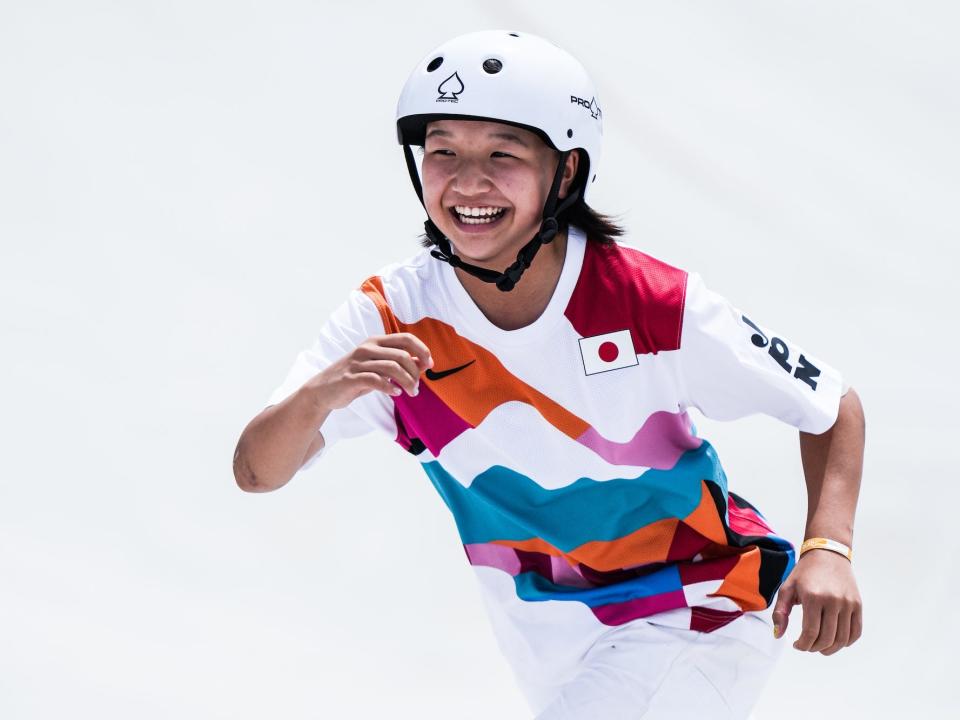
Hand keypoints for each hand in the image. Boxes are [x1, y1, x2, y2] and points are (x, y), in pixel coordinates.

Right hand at [305, 332, 432, 409]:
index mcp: (375, 342)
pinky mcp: (352, 377)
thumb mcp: (377, 368)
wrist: (323, 390)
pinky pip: (376, 380)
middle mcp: (367, 348)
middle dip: (415, 373)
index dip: (422, 350)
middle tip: (417, 388)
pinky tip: (396, 393)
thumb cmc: (354, 378)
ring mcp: (358, 362)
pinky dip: (390, 387)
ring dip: (407, 382)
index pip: (406, 338)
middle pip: (402, 355)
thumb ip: (397, 363)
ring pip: (392, 367)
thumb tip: (422, 363)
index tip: (429, 365)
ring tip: (411, 393)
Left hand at [771, 549, 862, 654]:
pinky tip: (836, 642)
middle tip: (807, 646)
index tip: (797, 645)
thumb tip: (778, 635)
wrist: (827, 554)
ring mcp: (848, 603)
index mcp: (813, 596)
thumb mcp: (786, 588)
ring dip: (830, 649)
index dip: (803, 645)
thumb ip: (780, 612)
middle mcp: (833, 600)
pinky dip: (846, 642)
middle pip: (827, 638)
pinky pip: (856, 631)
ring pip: (842, 639)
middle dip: (814, 648)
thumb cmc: (804, 572)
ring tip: (820, 647)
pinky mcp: (857, 604)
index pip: (810, 632)